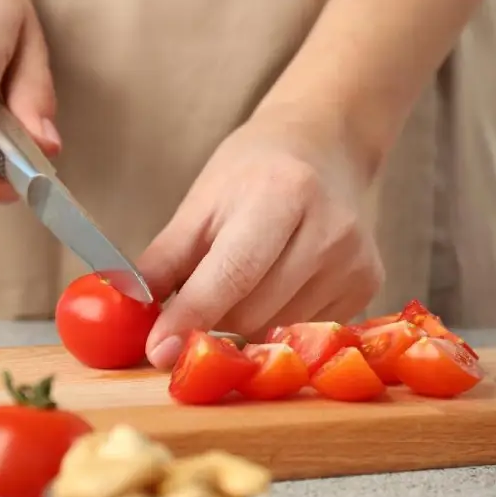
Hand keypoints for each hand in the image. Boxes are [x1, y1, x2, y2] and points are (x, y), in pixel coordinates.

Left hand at [137, 107, 384, 368]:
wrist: (325, 145)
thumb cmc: (254, 171)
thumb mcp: (201, 203)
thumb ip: (164, 260)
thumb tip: (126, 310)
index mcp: (282, 193)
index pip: (232, 274)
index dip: (192, 317)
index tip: (157, 351)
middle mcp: (329, 229)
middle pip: (253, 312)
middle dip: (211, 320)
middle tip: (191, 306)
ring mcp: (355, 260)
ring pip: (277, 329)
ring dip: (243, 322)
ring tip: (241, 281)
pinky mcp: (369, 283)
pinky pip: (305, 330)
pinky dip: (276, 321)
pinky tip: (276, 283)